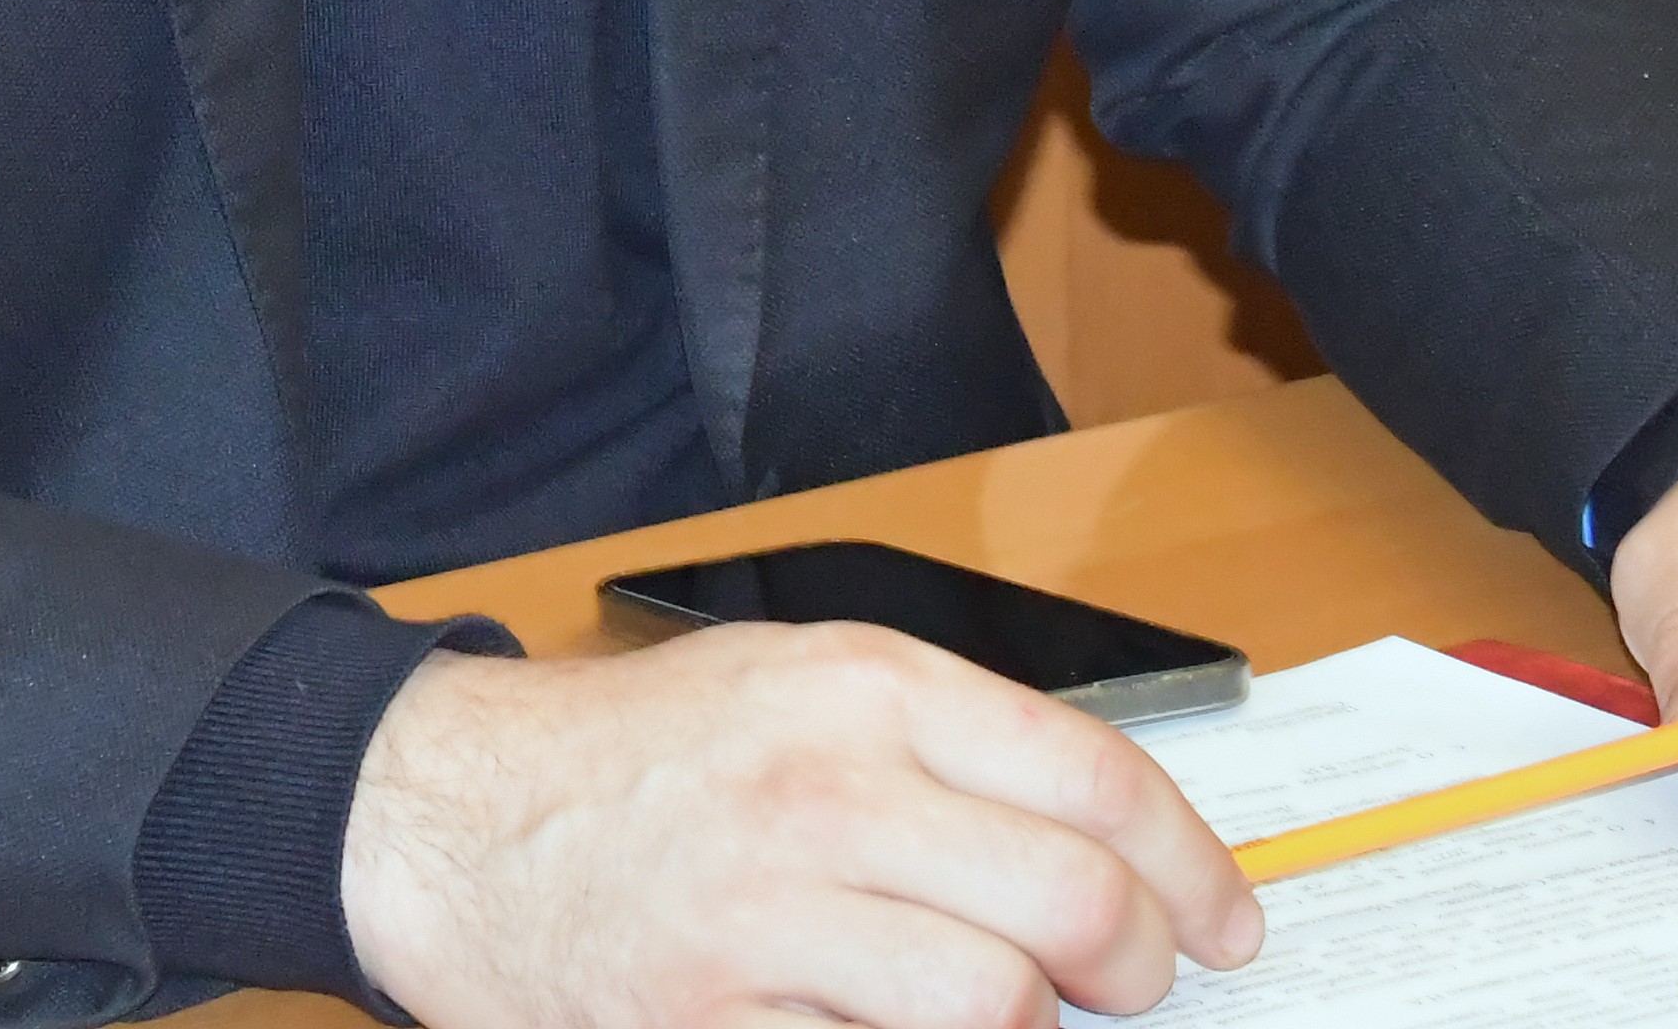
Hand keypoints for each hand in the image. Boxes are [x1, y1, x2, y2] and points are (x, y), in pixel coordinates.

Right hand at [344, 626, 1255, 1028]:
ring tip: (1022, 1019)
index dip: (1195, 867)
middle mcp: (828, 793)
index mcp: (864, 688)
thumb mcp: (799, 682)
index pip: (1096, 780)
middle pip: (1074, 907)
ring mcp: (768, 918)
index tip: (1230, 920)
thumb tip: (1109, 845)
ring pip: (994, 1008)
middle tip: (1136, 985)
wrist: (447, 813)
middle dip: (1139, 968)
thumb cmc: (638, 752)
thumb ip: (948, 747)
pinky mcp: (714, 1022)